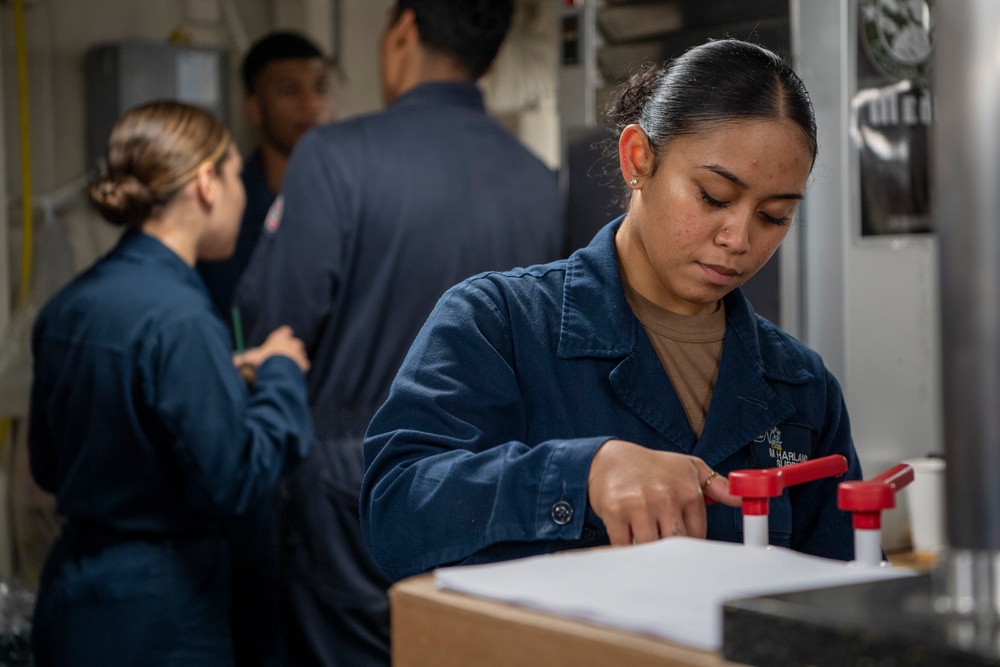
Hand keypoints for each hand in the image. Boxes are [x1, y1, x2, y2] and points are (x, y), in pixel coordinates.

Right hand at [232, 325, 309, 377]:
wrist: (279, 369)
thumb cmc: (263, 361)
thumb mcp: (249, 359)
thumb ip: (242, 359)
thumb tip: (232, 362)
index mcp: (278, 339)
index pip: (284, 332)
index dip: (283, 334)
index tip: (282, 337)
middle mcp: (290, 344)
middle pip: (295, 342)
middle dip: (291, 347)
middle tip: (285, 355)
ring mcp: (298, 353)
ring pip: (300, 354)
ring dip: (296, 359)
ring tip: (288, 366)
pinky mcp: (304, 364)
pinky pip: (304, 365)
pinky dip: (300, 368)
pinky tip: (294, 373)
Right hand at [586, 439, 740, 545]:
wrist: (609, 457)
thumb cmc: (651, 466)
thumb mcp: (689, 468)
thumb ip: (718, 486)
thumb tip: (743, 499)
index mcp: (688, 491)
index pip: (698, 535)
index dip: (689, 543)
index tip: (683, 545)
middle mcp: (666, 497)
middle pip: (678, 545)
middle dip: (670, 550)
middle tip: (664, 548)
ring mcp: (640, 506)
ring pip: (652, 548)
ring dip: (648, 549)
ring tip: (645, 539)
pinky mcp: (616, 513)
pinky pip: (626, 546)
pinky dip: (627, 548)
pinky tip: (628, 538)